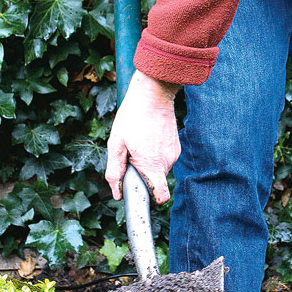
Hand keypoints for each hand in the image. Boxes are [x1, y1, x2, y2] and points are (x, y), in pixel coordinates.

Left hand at [106, 70, 179, 203]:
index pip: (160, 196)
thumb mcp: (116, 144)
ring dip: (147, 161)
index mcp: (152, 164)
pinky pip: (163, 158)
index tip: (138, 192)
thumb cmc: (132, 116)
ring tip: (138, 142)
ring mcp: (174, 153)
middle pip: (154, 180)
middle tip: (130, 154)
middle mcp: (167, 161)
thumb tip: (117, 193)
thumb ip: (115, 171)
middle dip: (141, 173)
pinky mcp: (176, 146)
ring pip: (158, 168)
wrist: (153, 93)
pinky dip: (154, 153)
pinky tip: (146, 137)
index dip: (150, 199)